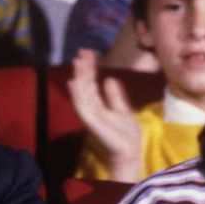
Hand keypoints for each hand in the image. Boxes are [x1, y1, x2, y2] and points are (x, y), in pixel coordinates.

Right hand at [67, 49, 141, 181]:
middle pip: (84, 85)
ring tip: (77, 61)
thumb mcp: (122, 110)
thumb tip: (108, 79)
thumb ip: (114, 96)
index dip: (89, 68)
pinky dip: (77, 95)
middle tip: (82, 51)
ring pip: (81, 93)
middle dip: (83, 68)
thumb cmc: (125, 135)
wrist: (130, 152)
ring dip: (78, 77)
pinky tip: (74, 82)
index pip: (91, 83)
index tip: (89, 52)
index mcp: (97, 105)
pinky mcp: (91, 123)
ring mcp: (90, 115)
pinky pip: (82, 106)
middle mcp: (91, 108)